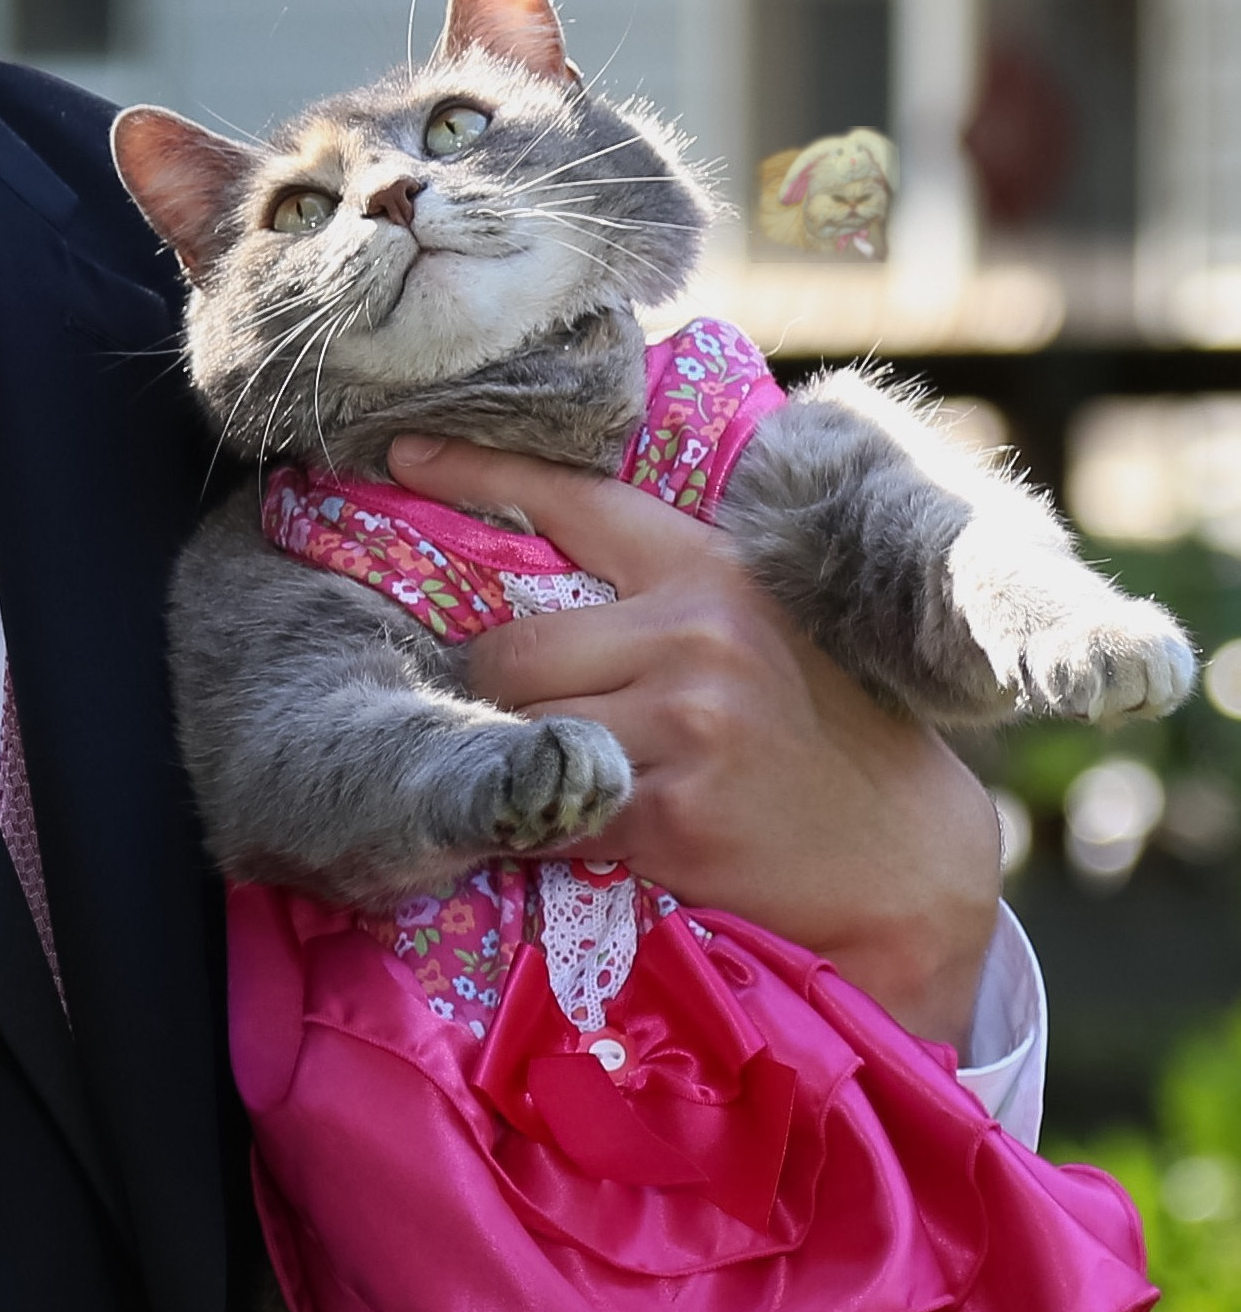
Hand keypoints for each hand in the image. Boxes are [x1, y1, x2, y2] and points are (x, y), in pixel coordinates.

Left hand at [387, 435, 1002, 1051]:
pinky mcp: (672, 813)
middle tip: (497, 714)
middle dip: (488, 685)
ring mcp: (685, 723)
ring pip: (521, 727)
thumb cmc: (822, 733)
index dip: (477, 472)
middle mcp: (695, 633)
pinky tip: (559, 828)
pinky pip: (550, 806)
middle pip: (512, 644)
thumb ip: (662, 594)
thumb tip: (527, 565)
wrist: (910, 860)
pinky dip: (536, 821)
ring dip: (510, 755)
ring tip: (540, 771)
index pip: (573, 499)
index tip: (402, 450)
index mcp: (710, 569)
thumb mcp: (758, 626)